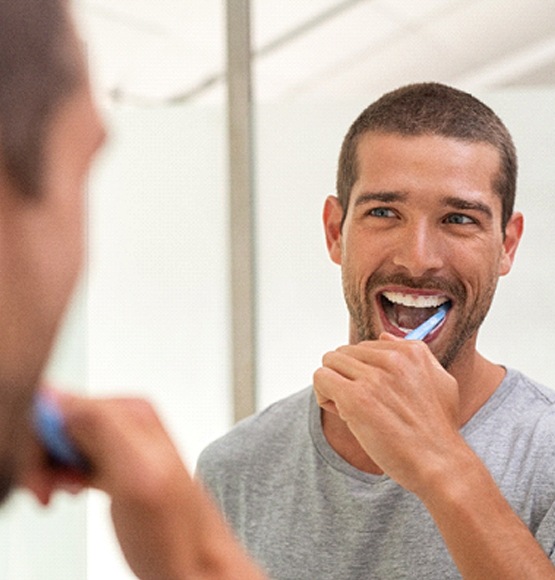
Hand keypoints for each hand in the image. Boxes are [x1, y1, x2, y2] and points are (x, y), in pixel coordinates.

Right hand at [23, 392, 265, 579]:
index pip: (62, 403)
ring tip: (62, 493)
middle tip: (50, 489)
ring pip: (61, 441)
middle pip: (59, 421)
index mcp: (132, 411)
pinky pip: (72, 457)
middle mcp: (128, 421)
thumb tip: (62, 399)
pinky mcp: (115, 463)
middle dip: (44, 456)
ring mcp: (121, 443)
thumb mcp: (138, 474)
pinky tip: (73, 490)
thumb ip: (103, 429)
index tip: (43, 473)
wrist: (195, 563)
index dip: (41, 440)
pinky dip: (61, 475)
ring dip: (50, 468)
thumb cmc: (177, 532)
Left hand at [313, 333, 462, 496]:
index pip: (364, 347)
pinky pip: (321, 378)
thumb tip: (383, 336)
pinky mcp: (356, 398)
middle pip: (344, 353)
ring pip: (329, 362)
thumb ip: (414, 354)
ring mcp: (373, 377)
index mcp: (411, 351)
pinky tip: (341, 414)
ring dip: (333, 386)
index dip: (363, 372)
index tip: (374, 394)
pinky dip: (323, 395)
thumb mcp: (440, 381)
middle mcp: (392, 359)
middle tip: (361, 405)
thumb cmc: (438, 430)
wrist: (440, 464)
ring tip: (350, 409)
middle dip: (346, 377)